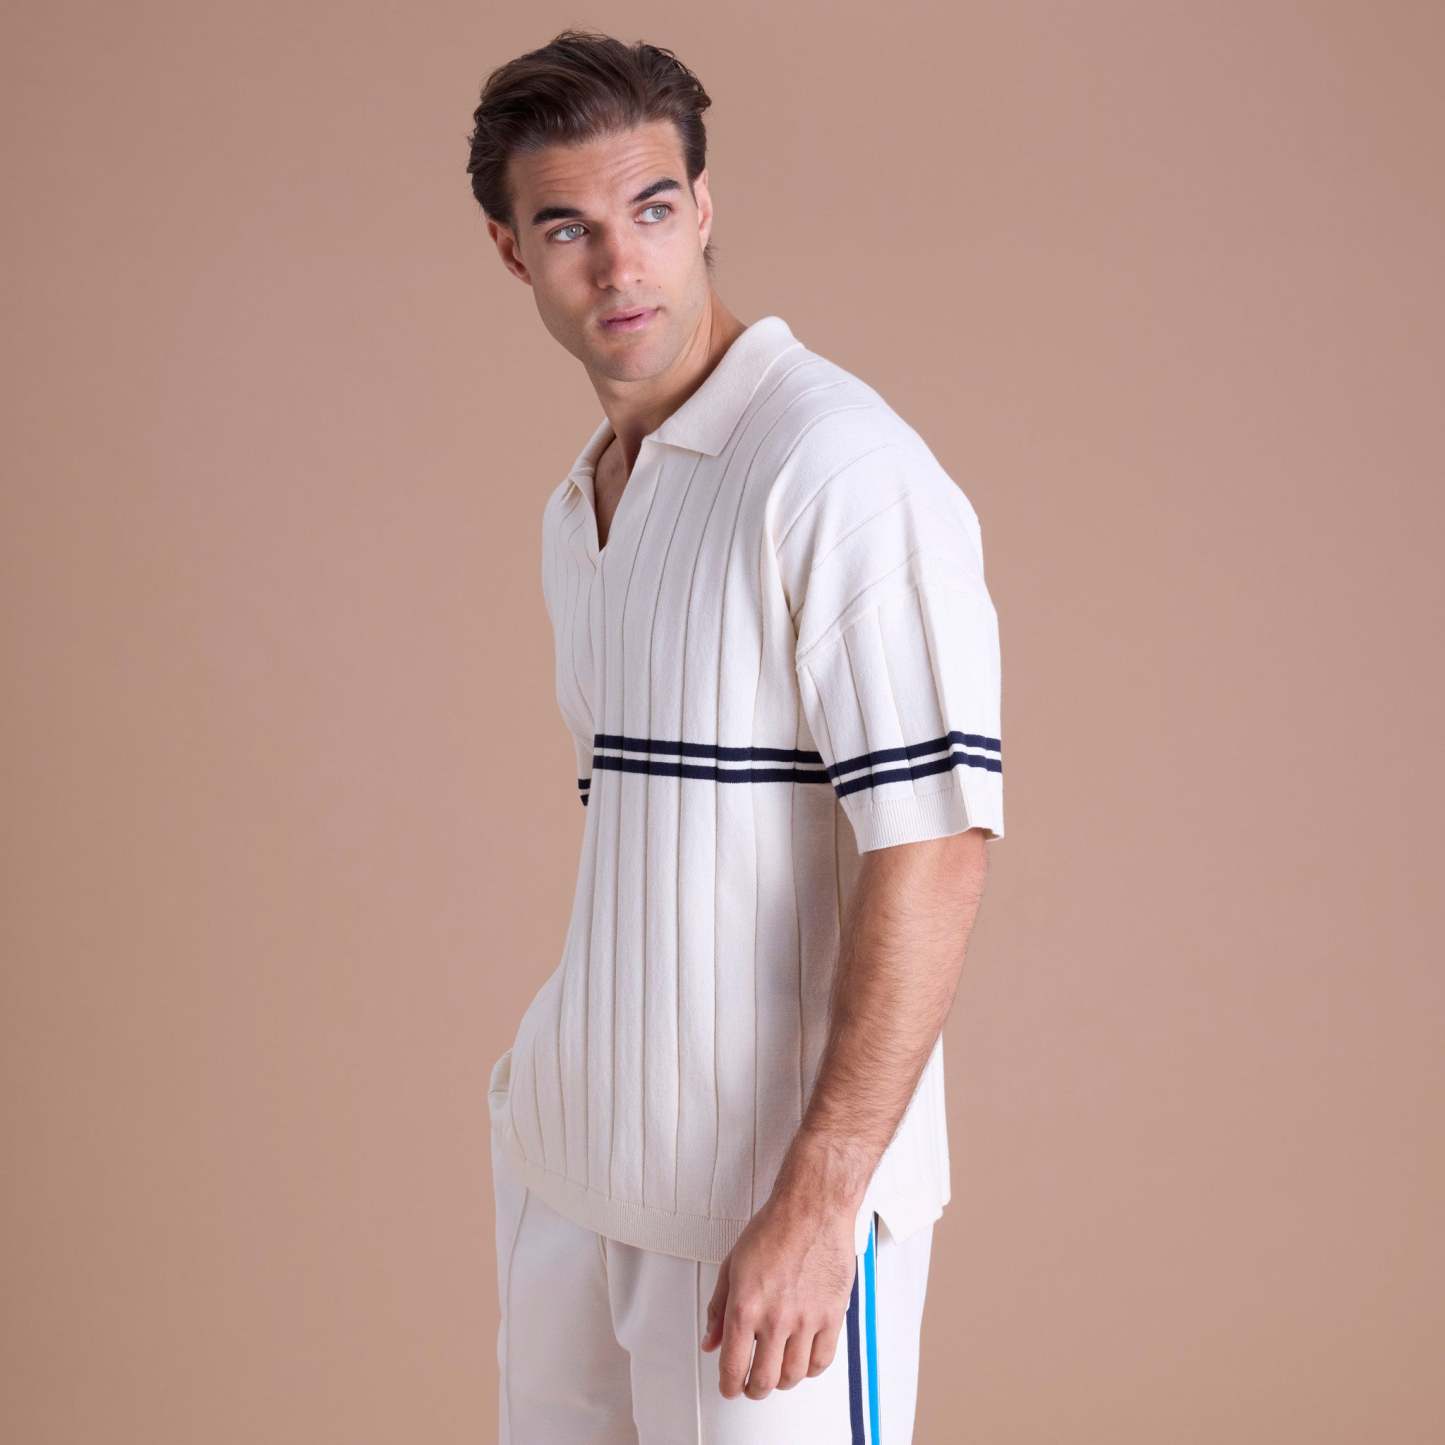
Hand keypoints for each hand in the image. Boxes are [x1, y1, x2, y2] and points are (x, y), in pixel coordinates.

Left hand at [699, 1193, 857, 1400]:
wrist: (811, 1209)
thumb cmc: (773, 1229)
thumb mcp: (731, 1266)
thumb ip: (718, 1308)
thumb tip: (711, 1341)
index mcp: (745, 1307)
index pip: (733, 1367)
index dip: (729, 1386)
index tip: (730, 1387)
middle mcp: (775, 1319)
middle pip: (764, 1381)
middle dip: (753, 1389)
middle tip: (751, 1385)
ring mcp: (806, 1320)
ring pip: (793, 1376)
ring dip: (781, 1381)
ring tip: (777, 1371)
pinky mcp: (831, 1316)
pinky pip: (821, 1361)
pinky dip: (809, 1370)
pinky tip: (802, 1360)